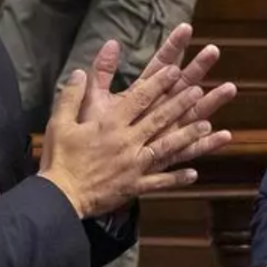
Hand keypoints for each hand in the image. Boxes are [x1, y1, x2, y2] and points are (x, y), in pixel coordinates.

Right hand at [38, 64, 211, 217]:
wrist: (59, 196)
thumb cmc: (59, 157)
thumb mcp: (60, 121)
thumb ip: (73, 94)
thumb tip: (81, 71)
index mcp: (110, 123)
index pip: (140, 98)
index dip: (159, 83)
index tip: (176, 70)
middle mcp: (128, 141)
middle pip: (159, 118)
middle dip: (180, 103)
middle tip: (199, 91)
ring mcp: (134, 165)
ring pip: (166, 147)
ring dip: (188, 136)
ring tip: (207, 126)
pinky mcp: (134, 185)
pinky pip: (160, 182)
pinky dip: (177, 178)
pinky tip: (194, 174)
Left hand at [78, 23, 236, 166]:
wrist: (89, 167)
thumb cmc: (92, 132)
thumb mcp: (94, 99)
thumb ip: (102, 72)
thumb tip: (112, 42)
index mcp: (141, 95)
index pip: (160, 65)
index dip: (172, 47)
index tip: (186, 27)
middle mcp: (158, 110)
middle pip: (181, 84)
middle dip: (197, 68)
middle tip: (213, 50)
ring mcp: (165, 131)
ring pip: (193, 114)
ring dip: (211, 102)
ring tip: (230, 87)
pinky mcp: (167, 154)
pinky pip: (190, 149)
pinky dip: (207, 144)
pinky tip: (225, 136)